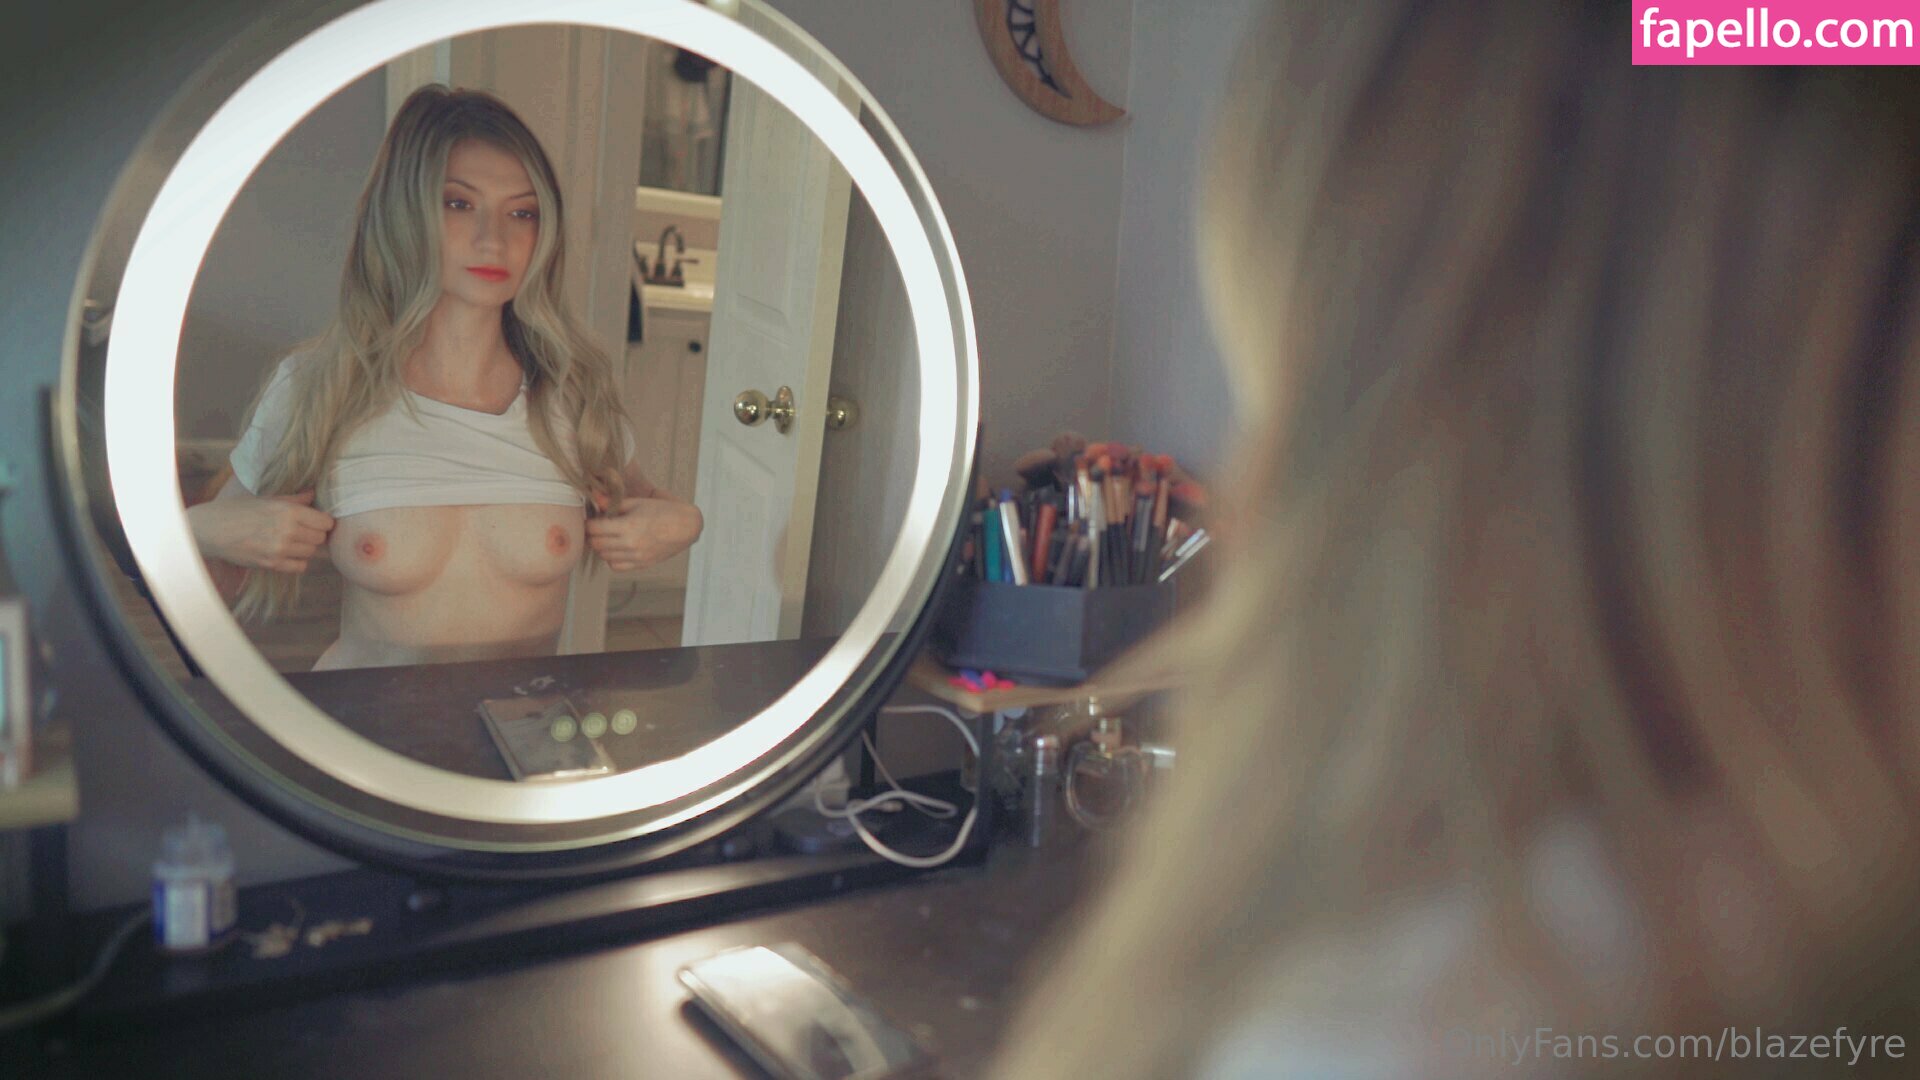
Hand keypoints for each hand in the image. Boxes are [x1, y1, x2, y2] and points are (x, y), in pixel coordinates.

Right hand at [188, 490, 335, 573]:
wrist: (210, 530)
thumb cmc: (236, 510)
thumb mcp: (266, 499)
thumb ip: (294, 499)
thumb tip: (314, 494)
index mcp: (288, 511)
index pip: (326, 522)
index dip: (323, 522)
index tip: (316, 521)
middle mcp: (288, 531)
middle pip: (320, 538)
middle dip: (314, 534)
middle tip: (302, 531)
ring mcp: (280, 550)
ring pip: (311, 552)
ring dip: (305, 548)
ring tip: (290, 541)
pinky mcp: (271, 564)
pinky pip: (300, 567)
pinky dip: (297, 561)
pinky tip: (286, 553)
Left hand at [586, 496, 703, 571]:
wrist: (686, 527)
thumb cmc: (663, 511)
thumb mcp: (638, 502)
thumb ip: (613, 502)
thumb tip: (594, 496)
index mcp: (628, 526)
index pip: (594, 528)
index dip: (589, 523)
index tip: (591, 519)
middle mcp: (630, 544)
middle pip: (596, 543)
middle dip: (593, 535)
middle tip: (597, 527)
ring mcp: (636, 556)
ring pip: (604, 556)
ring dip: (602, 547)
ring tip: (608, 537)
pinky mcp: (641, 564)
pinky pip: (616, 566)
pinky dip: (612, 558)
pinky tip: (617, 548)